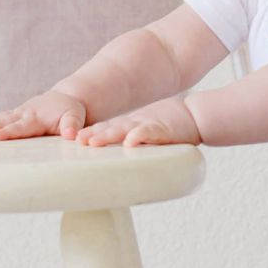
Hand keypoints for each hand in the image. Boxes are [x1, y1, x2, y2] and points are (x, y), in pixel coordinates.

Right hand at [0, 89, 87, 140]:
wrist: (65, 98)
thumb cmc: (70, 111)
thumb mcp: (75, 117)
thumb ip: (72, 125)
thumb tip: (71, 135)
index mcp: (37, 117)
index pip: (20, 127)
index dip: (8, 132)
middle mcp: (23, 114)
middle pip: (2, 121)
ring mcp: (16, 114)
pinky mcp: (12, 116)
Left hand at [75, 96, 200, 147]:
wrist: (194, 115)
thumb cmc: (170, 126)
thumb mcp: (145, 131)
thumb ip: (131, 140)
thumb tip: (116, 152)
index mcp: (129, 126)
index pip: (106, 129)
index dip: (90, 133)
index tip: (72, 141)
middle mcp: (134, 125)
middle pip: (110, 129)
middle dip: (93, 135)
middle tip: (77, 141)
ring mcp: (147, 126)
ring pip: (124, 130)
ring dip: (108, 135)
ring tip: (93, 141)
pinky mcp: (163, 129)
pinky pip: (149, 133)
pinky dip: (139, 136)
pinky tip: (130, 141)